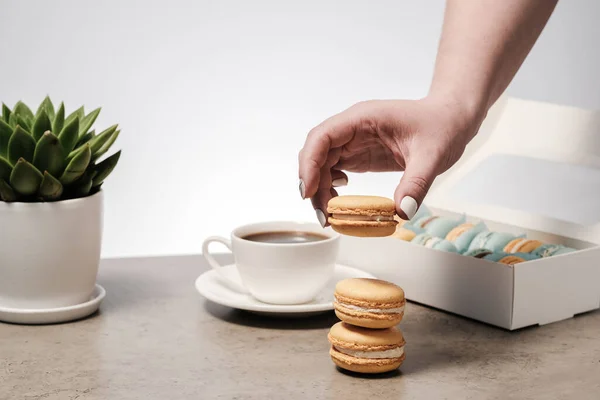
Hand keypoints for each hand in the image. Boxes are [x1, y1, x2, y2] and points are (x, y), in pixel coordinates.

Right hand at [298, 96, 484, 224]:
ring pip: (322, 165)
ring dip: (321, 191)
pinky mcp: (359, 155)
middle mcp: (352, 129)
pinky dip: (332, 189)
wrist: (451, 120)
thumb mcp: (432, 155)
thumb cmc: (442, 126)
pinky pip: (334, 171)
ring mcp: (354, 142)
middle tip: (324, 216)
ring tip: (332, 216)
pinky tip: (342, 201)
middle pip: (316, 154)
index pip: (322, 137)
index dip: (309, 162)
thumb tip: (402, 213)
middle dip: (313, 184)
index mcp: (362, 118)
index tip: (309, 190)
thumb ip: (416, 183)